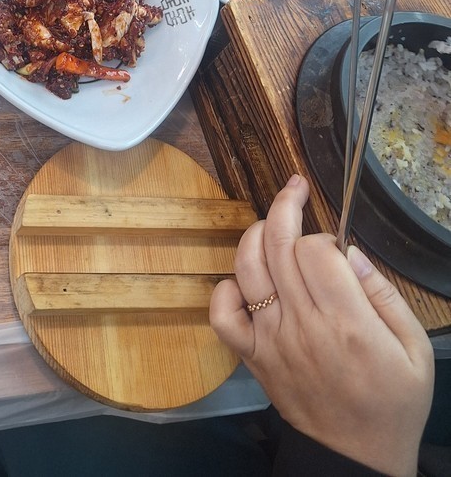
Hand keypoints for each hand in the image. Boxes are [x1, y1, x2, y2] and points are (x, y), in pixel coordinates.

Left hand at [209, 175, 433, 476]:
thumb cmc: (392, 402)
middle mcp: (303, 326)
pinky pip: (222, 314)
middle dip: (284, 206)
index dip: (322, 234)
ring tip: (270, 225)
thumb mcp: (415, 350)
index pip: (315, 250)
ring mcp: (272, 340)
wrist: (357, 457)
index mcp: (347, 323)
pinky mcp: (253, 357)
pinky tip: (245, 281)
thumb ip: (384, 295)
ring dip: (254, 235)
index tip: (334, 244)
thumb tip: (351, 252)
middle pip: (278, 246)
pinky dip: (225, 289)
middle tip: (294, 188)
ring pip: (247, 268)